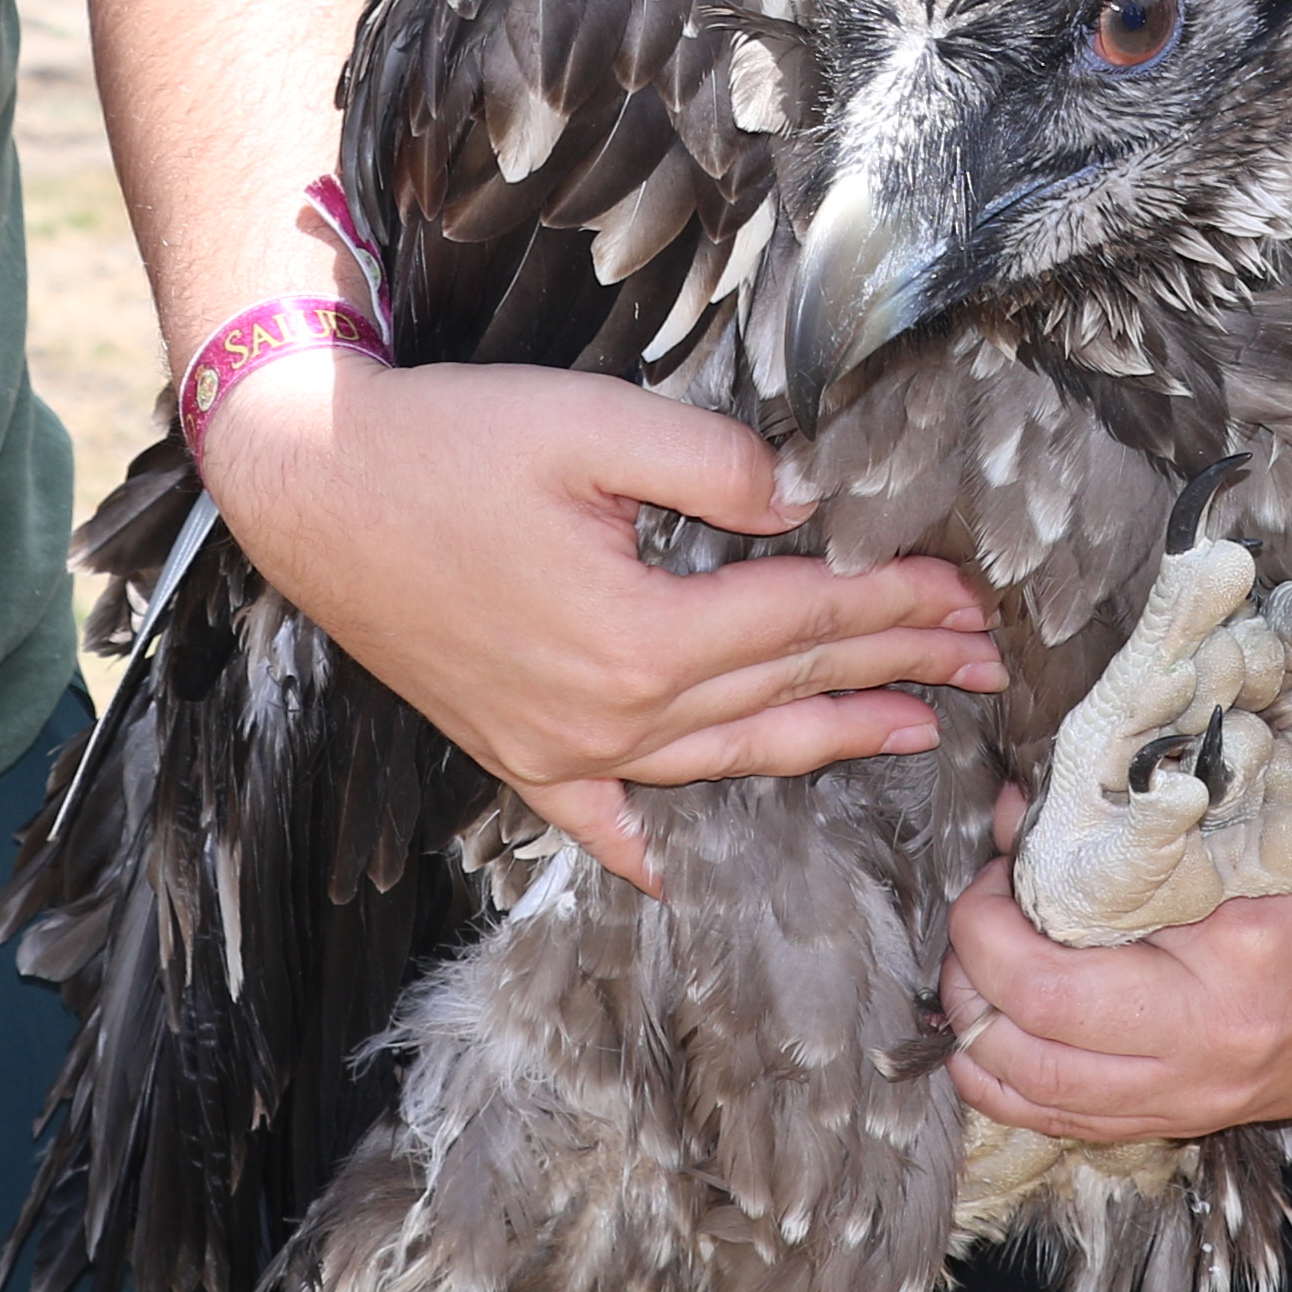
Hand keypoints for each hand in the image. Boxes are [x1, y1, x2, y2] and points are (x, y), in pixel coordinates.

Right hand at [199, 350, 1008, 894]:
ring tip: (908, 734)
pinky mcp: (508, 751)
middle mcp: (610, 716)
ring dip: (821, 745)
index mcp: (643, 635)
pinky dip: (643, 843)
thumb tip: (810, 503)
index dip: (897, 602)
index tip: (969, 592)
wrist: (308, 485)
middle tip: (982, 665)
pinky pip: (593, 820)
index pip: (806, 619)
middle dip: (895, 671)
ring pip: (721, 758)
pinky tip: (679, 868)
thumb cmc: (448, 439)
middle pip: (783, 692)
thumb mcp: (592, 423)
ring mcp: (557, 750)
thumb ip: (715, 463)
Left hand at [940, 781, 1291, 1149]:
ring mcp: (1208, 1102)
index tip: (987, 874)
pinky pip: (1083, 1124)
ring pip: (1044, 1110)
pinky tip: (1013, 1025)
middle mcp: (1209, 1060)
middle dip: (969, 985)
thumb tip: (1020, 810)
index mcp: (1223, 977)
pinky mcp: (1209, 1119)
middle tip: (973, 916)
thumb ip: (1135, 810)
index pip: (1048, 987)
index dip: (985, 931)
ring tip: (979, 970)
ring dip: (983, 1044)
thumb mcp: (1255, 814)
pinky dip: (1026, 1083)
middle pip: (1029, 1061)